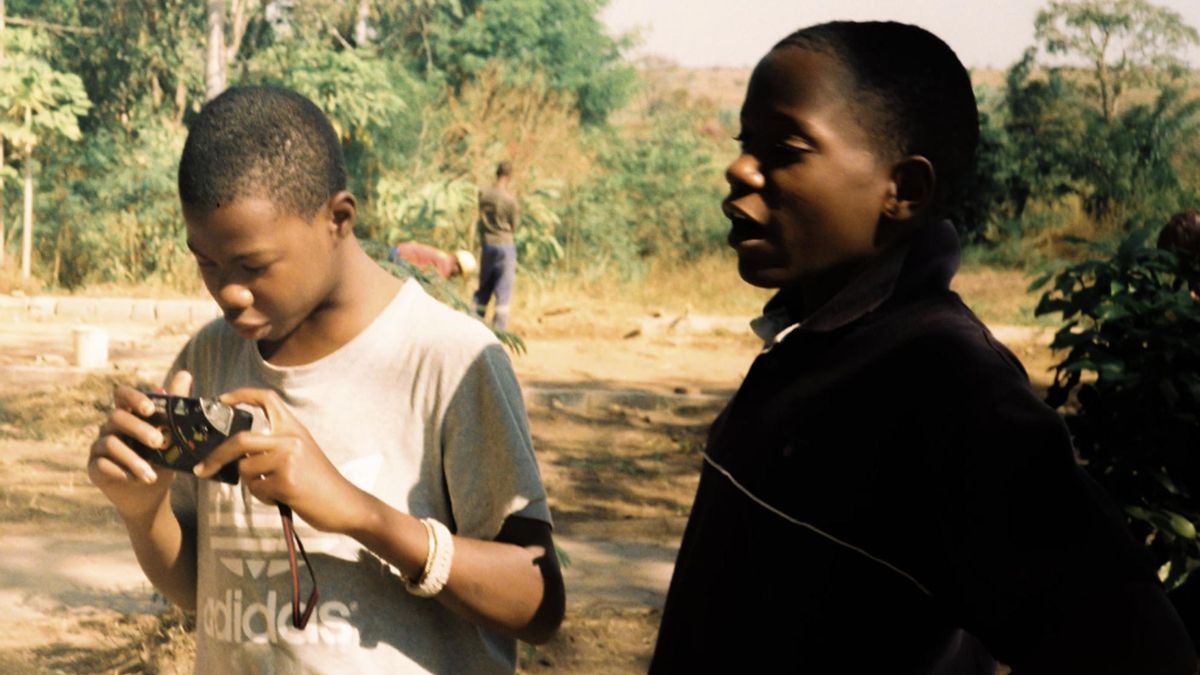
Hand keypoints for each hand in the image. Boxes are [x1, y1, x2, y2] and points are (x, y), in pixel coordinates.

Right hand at [89, 370, 191, 520]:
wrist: (151, 493)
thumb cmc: (163, 459)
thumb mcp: (174, 435)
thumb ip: (175, 406)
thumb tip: (184, 374)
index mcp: (130, 414)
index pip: (121, 394)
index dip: (132, 397)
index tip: (150, 409)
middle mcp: (111, 427)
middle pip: (117, 417)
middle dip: (140, 429)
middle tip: (161, 443)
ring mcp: (100, 446)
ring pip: (111, 443)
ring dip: (134, 459)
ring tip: (152, 474)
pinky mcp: (94, 467)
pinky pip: (102, 464)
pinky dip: (123, 472)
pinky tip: (139, 480)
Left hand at [198, 387, 371, 533]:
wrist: (344, 503)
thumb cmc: (319, 482)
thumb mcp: (301, 454)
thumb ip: (274, 447)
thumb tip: (235, 455)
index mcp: (294, 428)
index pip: (268, 399)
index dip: (243, 394)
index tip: (222, 399)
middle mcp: (291, 438)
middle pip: (241, 440)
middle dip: (216, 456)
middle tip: (202, 469)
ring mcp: (288, 458)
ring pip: (245, 469)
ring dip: (252, 484)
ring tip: (275, 488)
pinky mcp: (286, 480)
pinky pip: (256, 489)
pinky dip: (263, 497)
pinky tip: (282, 497)